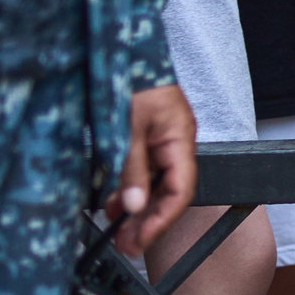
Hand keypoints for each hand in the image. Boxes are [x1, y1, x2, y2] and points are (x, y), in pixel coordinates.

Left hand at [110, 84, 196, 253]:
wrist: (121, 49)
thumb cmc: (129, 78)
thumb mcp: (126, 127)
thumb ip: (132, 168)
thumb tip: (135, 206)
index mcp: (180, 138)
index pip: (180, 192)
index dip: (161, 220)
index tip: (139, 240)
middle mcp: (174, 142)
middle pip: (168, 192)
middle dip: (148, 221)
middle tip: (126, 245)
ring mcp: (160, 139)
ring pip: (153, 184)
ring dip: (136, 208)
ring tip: (118, 230)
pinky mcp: (144, 136)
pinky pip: (142, 170)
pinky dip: (128, 189)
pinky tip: (115, 203)